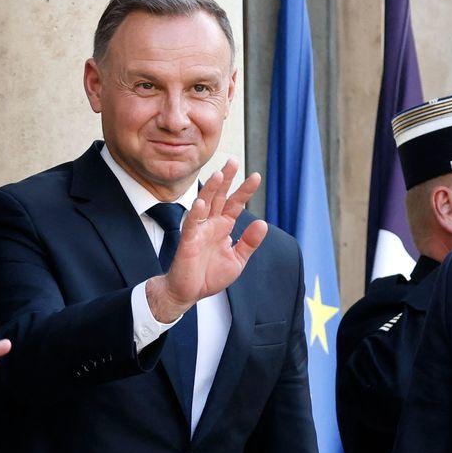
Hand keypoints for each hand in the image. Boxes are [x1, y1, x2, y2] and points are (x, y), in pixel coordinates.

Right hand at [145, 158, 268, 322]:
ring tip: (219, 174)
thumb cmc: (210, 275)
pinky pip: (192, 225)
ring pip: (205, 204)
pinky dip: (196, 214)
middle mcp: (211, 225)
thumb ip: (249, 242)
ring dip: (211, 189)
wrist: (190, 292)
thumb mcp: (237, 260)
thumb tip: (263, 223)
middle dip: (227, 179)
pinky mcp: (188, 241)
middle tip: (234, 160)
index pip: (235, 204)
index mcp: (223, 227)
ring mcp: (199, 231)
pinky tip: (200, 203)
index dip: (245, 191)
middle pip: (219, 197)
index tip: (256, 176)